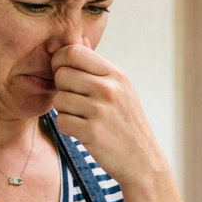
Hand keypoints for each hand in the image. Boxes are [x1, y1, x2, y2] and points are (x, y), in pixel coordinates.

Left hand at [50, 42, 164, 186]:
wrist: (142, 160)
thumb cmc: (126, 122)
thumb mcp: (121, 89)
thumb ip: (97, 66)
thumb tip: (80, 41)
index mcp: (115, 74)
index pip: (74, 52)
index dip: (61, 61)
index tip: (64, 73)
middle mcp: (108, 89)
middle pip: (62, 74)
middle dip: (62, 88)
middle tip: (75, 101)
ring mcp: (100, 111)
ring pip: (59, 99)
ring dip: (64, 110)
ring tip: (82, 117)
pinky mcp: (91, 132)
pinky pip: (61, 121)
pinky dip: (68, 128)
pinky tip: (82, 131)